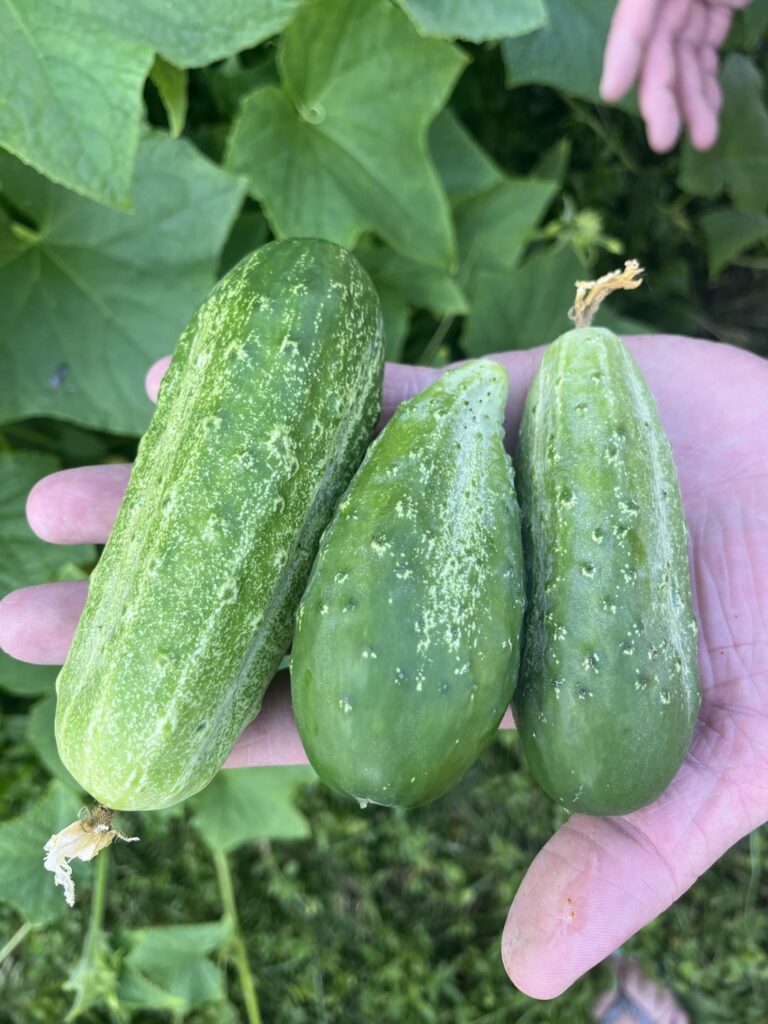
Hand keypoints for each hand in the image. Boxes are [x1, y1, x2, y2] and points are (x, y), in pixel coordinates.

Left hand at [1, 336, 766, 998]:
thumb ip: (626, 850)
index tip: (82, 718)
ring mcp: (448, 488)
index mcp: (467, 675)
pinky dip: (280, 388)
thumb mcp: (723, 764)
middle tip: (24, 599)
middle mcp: (435, 581)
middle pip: (270, 598)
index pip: (307, 706)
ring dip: (181, 492)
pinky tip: (184, 381)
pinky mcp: (480, 405)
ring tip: (63, 499)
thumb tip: (530, 971)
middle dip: (147, 601)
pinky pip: (362, 394)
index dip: (197, 714)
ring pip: (294, 491)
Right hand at [600, 0, 751, 151]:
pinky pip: (705, 53)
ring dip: (692, 104)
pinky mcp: (712, 10)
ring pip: (685, 63)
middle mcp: (664, 0)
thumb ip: (659, 2)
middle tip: (663, 141)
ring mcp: (687, 5)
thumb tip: (705, 6)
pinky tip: (710, 114)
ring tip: (703, 141)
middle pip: (657, 55)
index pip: (633, 22)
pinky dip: (707, 84)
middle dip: (661, 99)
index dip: (623, 55)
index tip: (612, 93)